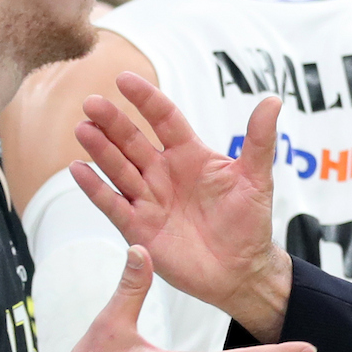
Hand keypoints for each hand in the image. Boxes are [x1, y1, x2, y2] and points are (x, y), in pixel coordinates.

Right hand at [71, 71, 294, 338]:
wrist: (242, 271)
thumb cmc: (249, 223)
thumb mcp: (256, 179)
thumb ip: (259, 140)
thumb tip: (273, 100)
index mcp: (190, 155)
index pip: (163, 119)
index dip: (145, 100)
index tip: (124, 80)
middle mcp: (164, 173)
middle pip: (133, 141)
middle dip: (113, 123)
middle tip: (92, 103)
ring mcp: (149, 200)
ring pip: (120, 169)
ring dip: (100, 150)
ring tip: (83, 129)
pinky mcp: (139, 228)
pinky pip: (113, 205)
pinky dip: (96, 188)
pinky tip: (78, 170)